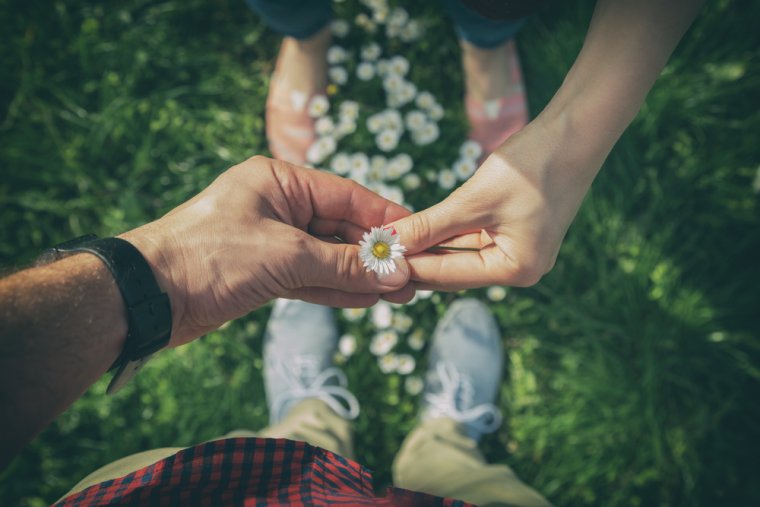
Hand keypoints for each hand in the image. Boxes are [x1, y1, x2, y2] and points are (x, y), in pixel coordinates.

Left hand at [122, 156, 412, 345]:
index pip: (346, 196)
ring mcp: (270, 240)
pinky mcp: (263, 272)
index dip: (384, 218)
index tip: (418, 236)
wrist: (150, 296)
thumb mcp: (286, 256)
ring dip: (360, 275)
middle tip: (413, 275)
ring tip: (401, 292)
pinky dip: (336, 289)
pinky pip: (309, 278)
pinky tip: (367, 299)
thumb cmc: (211, 256)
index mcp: (279, 181)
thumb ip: (342, 264)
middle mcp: (277, 205)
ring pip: (327, 256)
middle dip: (375, 253)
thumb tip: (393, 272)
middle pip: (340, 227)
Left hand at [391, 124, 595, 289]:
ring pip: (460, 255)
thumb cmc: (531, 165)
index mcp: (516, 269)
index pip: (449, 274)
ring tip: (389, 242)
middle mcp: (519, 269)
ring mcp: (519, 251)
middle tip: (374, 255)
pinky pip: (472, 240)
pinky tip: (418, 229)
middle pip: (454, 271)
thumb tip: (391, 245)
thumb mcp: (474, 199)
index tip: (373, 260)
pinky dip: (446, 234)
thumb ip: (430, 226)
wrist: (575, 131)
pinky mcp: (515, 232)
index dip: (409, 266)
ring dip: (428, 247)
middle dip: (417, 260)